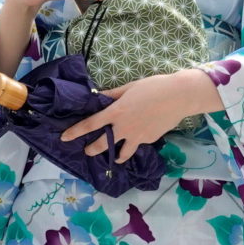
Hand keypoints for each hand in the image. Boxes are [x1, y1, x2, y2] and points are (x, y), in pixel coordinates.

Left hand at [60, 68, 222, 161]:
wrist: (179, 96)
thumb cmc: (153, 87)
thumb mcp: (129, 87)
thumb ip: (112, 96)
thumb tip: (98, 98)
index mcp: (116, 112)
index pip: (90, 124)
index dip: (75, 132)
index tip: (64, 138)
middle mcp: (124, 128)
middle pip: (102, 145)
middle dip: (92, 149)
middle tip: (87, 151)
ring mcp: (137, 137)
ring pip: (121, 154)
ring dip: (115, 156)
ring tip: (115, 157)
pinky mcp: (149, 140)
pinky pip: (137, 144)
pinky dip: (134, 143)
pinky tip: (138, 139)